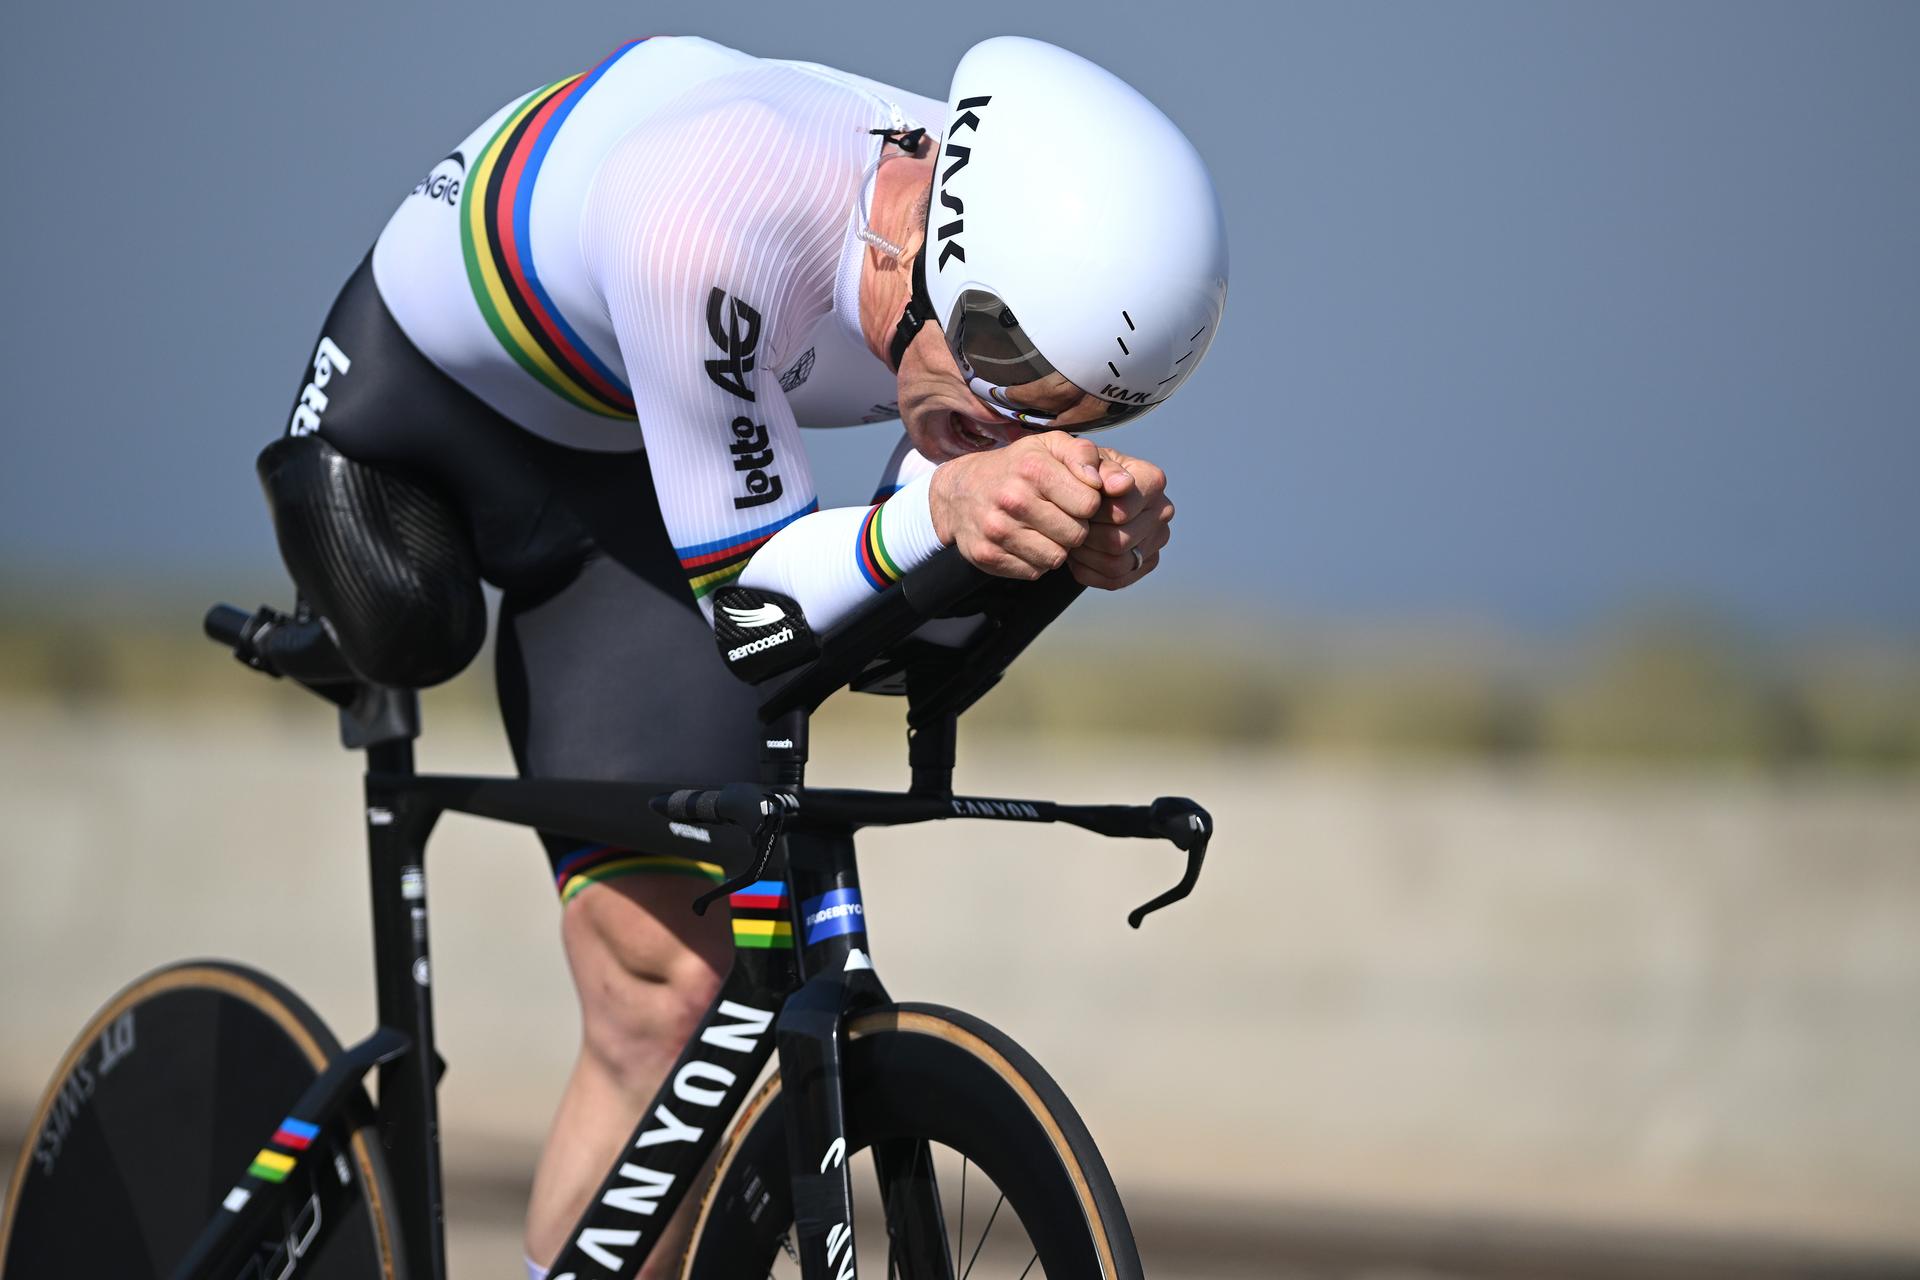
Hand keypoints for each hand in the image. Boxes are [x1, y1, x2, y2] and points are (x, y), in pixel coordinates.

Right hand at [929, 433, 1103, 577]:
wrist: (960, 491)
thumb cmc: (1018, 467)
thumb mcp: (1051, 446)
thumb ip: (1086, 456)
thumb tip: (1115, 484)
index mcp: (1033, 468)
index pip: (1090, 504)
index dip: (1089, 503)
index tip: (1076, 497)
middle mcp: (1012, 499)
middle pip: (1076, 535)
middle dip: (1075, 527)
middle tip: (1060, 515)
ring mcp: (997, 531)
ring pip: (1057, 558)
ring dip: (1057, 547)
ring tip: (1043, 528)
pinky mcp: (988, 556)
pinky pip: (1034, 572)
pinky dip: (1035, 561)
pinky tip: (1025, 541)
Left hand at [1068, 449, 1172, 589]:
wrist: (1082, 490)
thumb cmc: (1082, 473)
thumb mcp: (1081, 461)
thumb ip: (1096, 464)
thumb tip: (1120, 485)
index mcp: (1152, 481)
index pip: (1122, 512)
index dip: (1091, 514)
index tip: (1074, 506)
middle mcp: (1163, 510)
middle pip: (1118, 541)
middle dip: (1086, 536)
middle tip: (1067, 527)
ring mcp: (1157, 539)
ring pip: (1116, 564)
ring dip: (1086, 557)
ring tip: (1071, 542)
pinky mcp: (1147, 563)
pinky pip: (1115, 580)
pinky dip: (1089, 572)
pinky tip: (1077, 557)